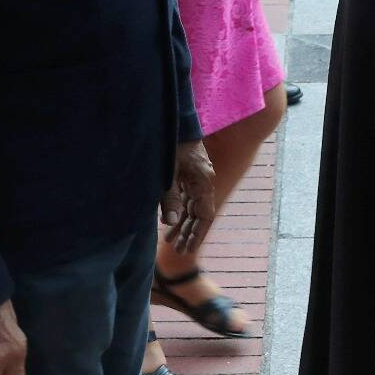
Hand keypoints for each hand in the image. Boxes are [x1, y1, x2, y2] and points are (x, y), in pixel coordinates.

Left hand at [160, 140, 215, 254]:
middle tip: (178, 250)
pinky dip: (179, 211)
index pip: (206, 216)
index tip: (189, 249)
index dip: (198, 234)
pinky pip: (186, 199)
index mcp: (204, 184)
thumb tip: (169, 222)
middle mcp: (204, 184)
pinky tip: (170, 222)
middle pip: (200, 214)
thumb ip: (169, 199)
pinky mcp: (190, 177)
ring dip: (183, 224)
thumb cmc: (173, 147)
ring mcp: (197, 180)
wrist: (178, 123)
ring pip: (192, 208)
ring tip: (171, 241)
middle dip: (189, 233)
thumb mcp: (168, 174)